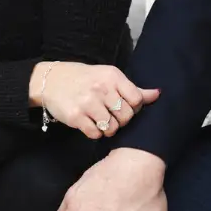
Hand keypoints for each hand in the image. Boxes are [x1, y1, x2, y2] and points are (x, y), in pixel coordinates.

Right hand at [30, 62, 159, 139]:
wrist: (52, 80)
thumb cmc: (86, 79)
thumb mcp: (109, 77)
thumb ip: (132, 89)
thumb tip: (158, 94)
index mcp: (113, 76)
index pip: (137, 100)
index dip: (134, 108)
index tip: (125, 106)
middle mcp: (101, 88)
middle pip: (126, 116)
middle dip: (121, 120)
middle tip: (112, 115)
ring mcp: (88, 103)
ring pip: (111, 128)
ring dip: (108, 128)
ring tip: (101, 120)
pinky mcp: (76, 116)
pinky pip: (95, 134)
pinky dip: (95, 133)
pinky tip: (90, 123)